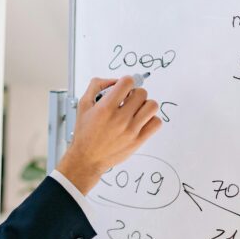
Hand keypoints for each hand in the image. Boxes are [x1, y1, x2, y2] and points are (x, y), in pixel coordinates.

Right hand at [57, 76, 161, 193]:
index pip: (128, 82)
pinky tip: (140, 121)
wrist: (87, 159)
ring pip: (152, 106)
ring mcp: (131, 130)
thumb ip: (96, 86)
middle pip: (142, 92)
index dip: (126, 82)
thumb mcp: (83, 105)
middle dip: (135, 93)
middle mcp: (120, 118)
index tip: (124, 88)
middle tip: (128, 100)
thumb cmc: (85, 133)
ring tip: (136, 110)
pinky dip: (151, 119)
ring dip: (145, 105)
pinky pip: (156, 123)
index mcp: (106, 108)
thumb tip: (113, 80)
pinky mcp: (138, 140)